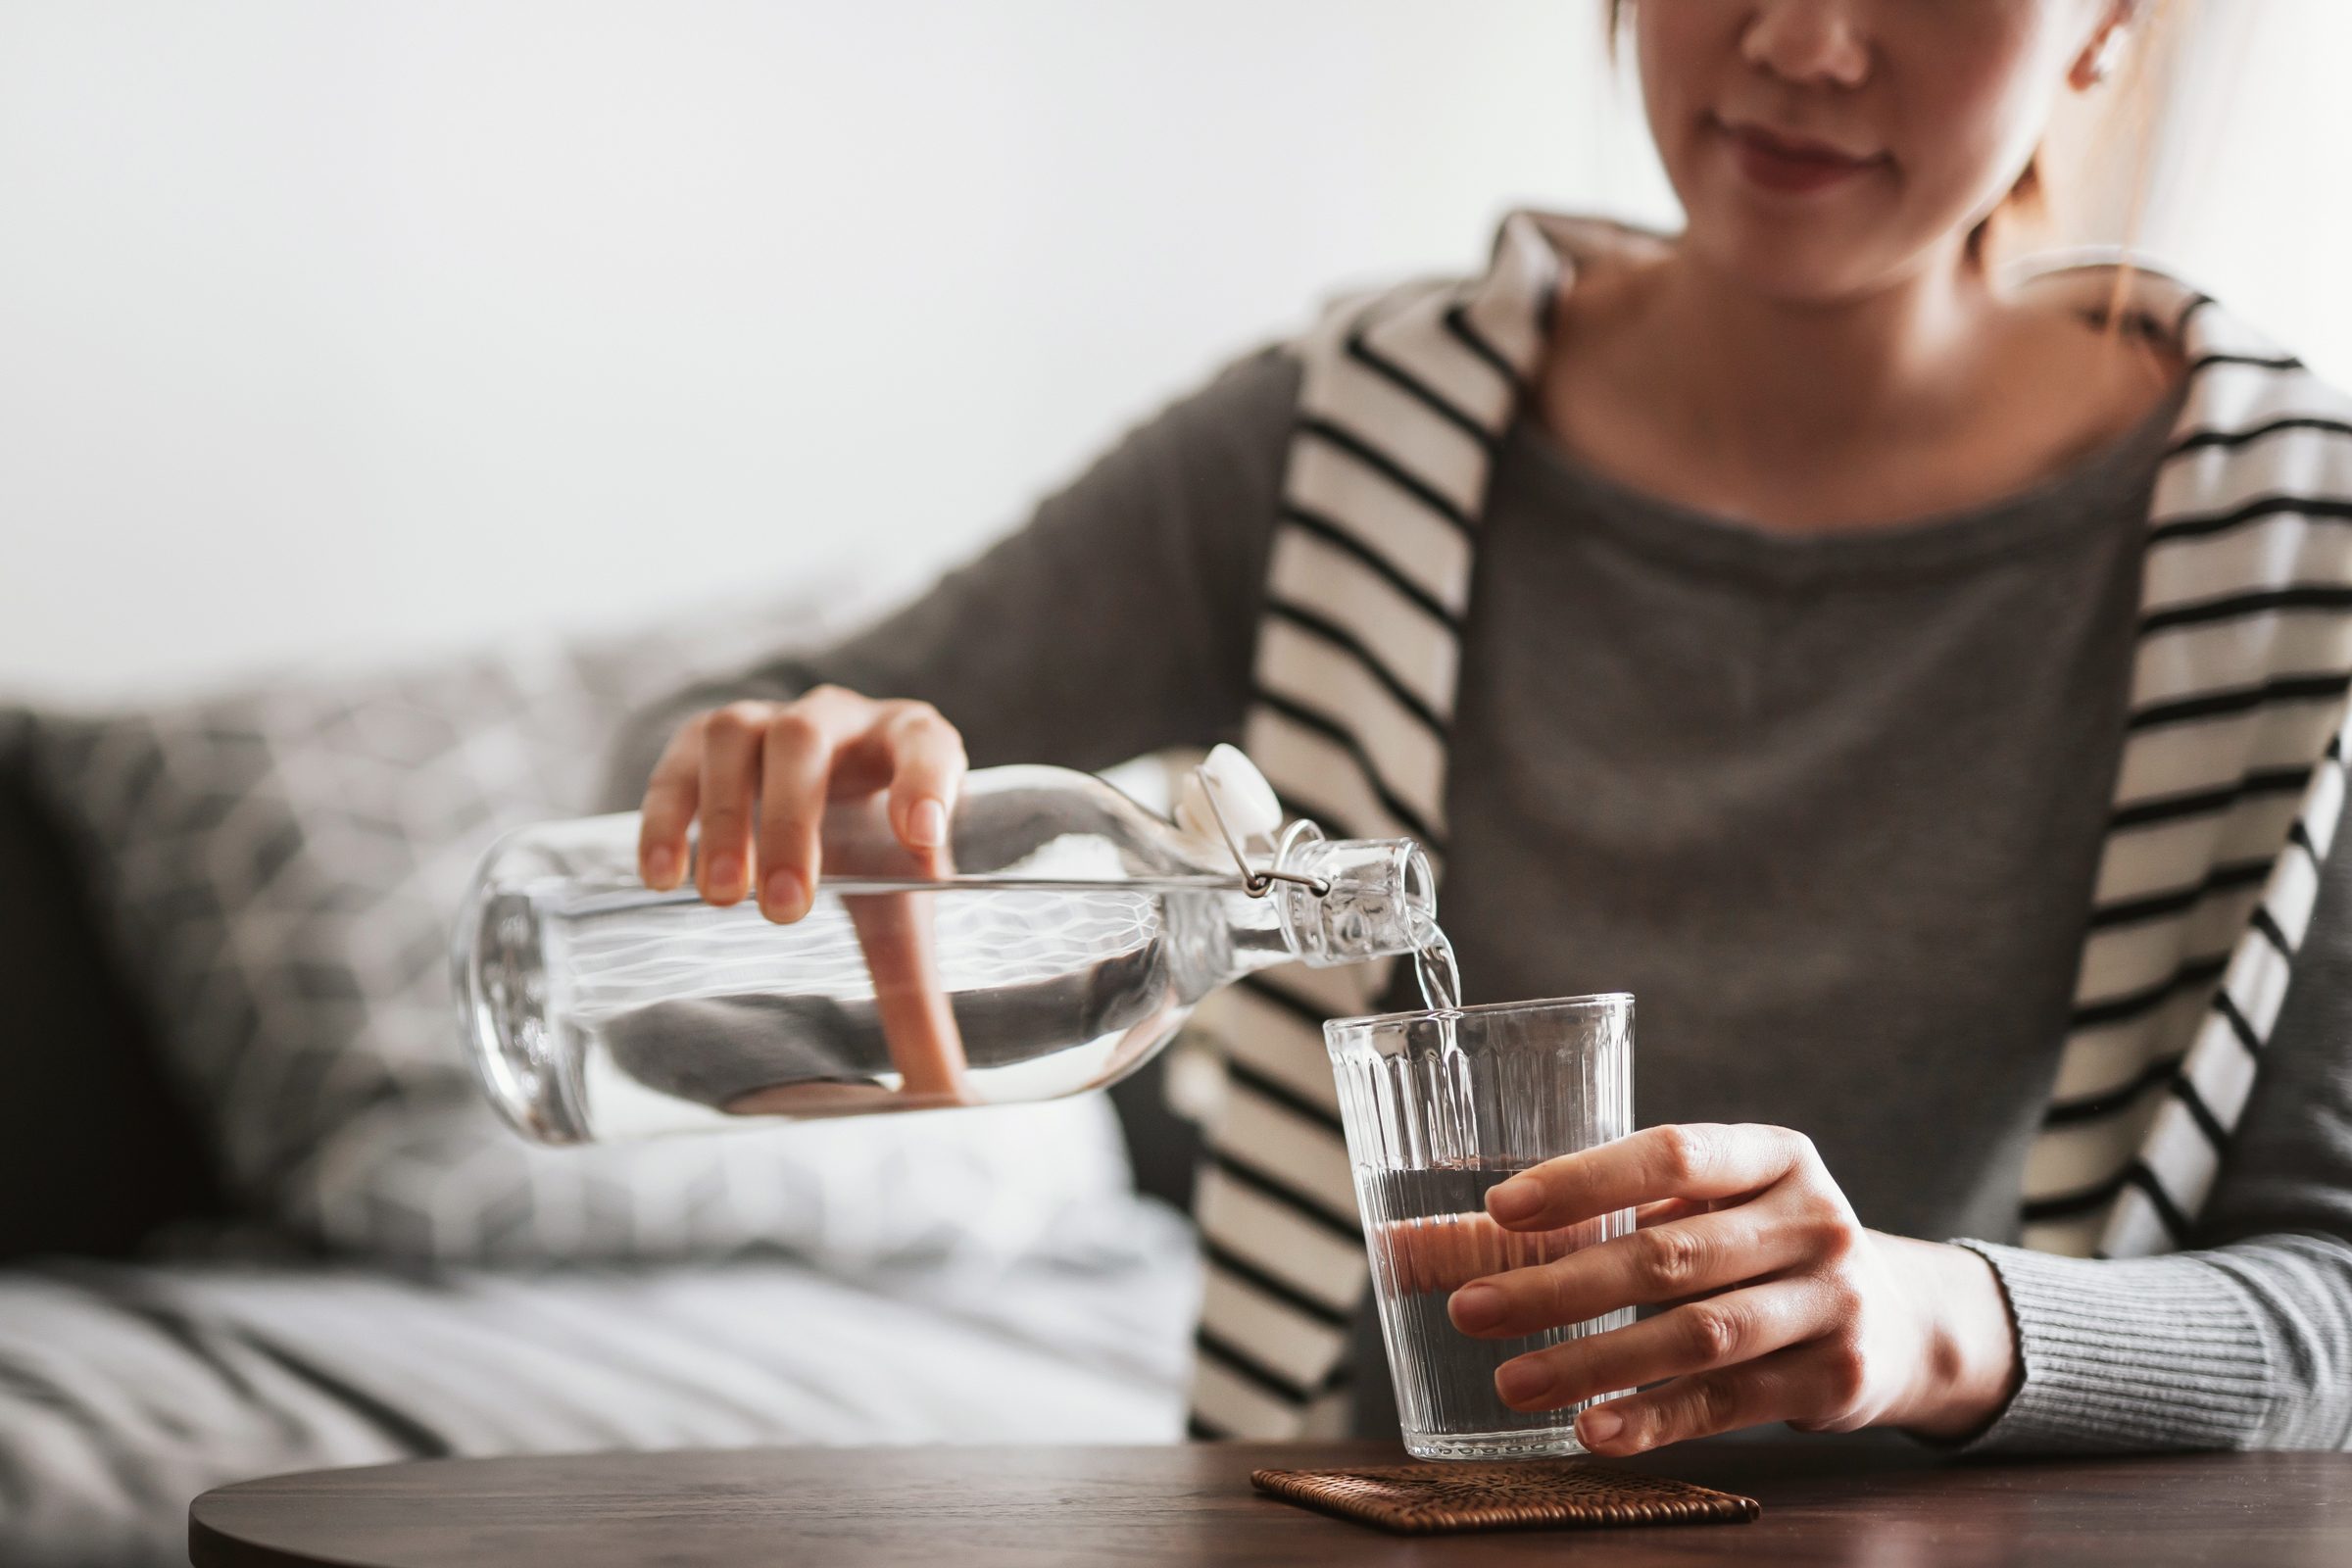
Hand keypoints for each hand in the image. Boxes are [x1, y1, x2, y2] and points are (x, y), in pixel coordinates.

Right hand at [636, 686, 973, 1107]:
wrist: (831, 789)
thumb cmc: (877, 853)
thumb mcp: (902, 914)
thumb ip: (920, 996)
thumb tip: (947, 1100)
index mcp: (912, 743)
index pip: (928, 745)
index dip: (928, 783)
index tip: (921, 841)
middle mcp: (842, 720)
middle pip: (809, 743)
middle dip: (793, 822)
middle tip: (783, 909)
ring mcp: (769, 719)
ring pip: (739, 736)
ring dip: (725, 814)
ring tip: (718, 897)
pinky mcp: (706, 736)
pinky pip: (677, 756)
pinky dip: (664, 811)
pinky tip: (658, 874)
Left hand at [1444, 1123, 2020, 1455]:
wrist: (1902, 1319)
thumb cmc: (1759, 1244)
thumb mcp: (1702, 1208)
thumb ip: (1587, 1215)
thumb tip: (1413, 1242)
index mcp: (1771, 1154)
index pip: (1671, 1154)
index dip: (1585, 1180)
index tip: (1500, 1209)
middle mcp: (1811, 1218)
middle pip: (1670, 1254)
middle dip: (1560, 1285)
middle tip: (1471, 1310)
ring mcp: (1830, 1301)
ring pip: (1695, 1334)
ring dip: (1595, 1361)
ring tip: (1513, 1381)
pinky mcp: (1833, 1379)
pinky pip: (1727, 1402)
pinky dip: (1654, 1419)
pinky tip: (1593, 1431)